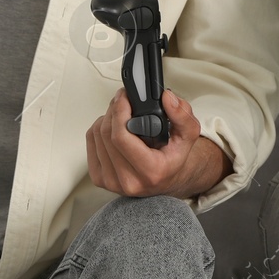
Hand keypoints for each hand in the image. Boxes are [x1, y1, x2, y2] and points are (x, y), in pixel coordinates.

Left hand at [85, 88, 230, 198]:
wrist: (167, 178)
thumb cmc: (174, 158)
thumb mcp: (188, 134)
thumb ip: (182, 114)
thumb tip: (167, 98)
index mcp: (151, 172)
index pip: (121, 137)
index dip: (119, 111)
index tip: (125, 97)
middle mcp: (129, 181)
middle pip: (106, 134)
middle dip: (114, 109)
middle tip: (124, 99)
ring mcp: (111, 182)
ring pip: (96, 136)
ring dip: (106, 118)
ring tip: (121, 114)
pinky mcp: (100, 178)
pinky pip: (90, 143)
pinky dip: (99, 129)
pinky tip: (113, 128)